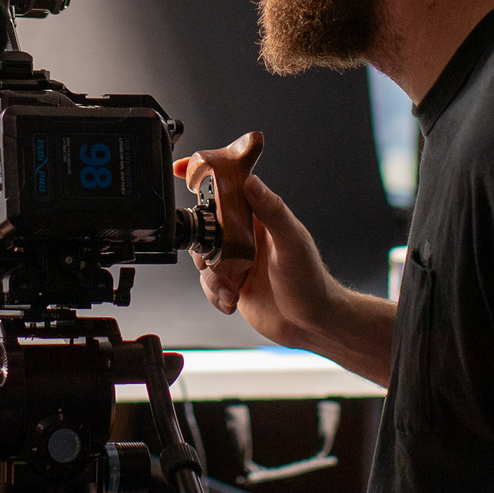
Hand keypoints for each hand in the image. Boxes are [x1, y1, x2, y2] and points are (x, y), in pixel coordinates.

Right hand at [180, 179, 340, 357]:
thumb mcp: (291, 242)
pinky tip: (233, 301)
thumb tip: (250, 181)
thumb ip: (272, 211)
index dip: (205, 178)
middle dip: (201, 246)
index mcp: (260, 218)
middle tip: (212, 260)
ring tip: (231, 289)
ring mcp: (238, 261)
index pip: (229, 190)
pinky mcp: (233, 285)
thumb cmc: (311, 280)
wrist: (312, 324)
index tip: (181, 169)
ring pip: (203, 260)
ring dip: (212, 278)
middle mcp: (246, 237)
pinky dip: (216, 295)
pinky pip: (209, 285)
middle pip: (206, 227)